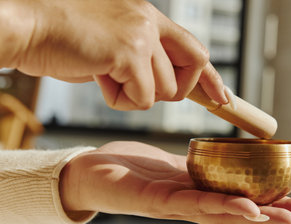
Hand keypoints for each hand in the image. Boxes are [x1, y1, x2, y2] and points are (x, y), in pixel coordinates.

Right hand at [0, 0, 227, 109]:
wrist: (28, 29)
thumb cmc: (64, 40)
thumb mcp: (113, 45)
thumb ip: (142, 58)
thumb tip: (163, 84)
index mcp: (147, 17)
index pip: (194, 47)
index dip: (211, 75)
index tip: (223, 97)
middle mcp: (149, 21)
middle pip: (191, 69)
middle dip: (175, 90)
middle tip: (141, 85)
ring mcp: (140, 35)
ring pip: (165, 91)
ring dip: (135, 95)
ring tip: (104, 74)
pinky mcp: (128, 53)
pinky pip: (142, 99)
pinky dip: (120, 100)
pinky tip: (98, 78)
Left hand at [59, 141, 290, 223]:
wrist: (88, 172)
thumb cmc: (132, 168)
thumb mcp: (172, 165)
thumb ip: (196, 168)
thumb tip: (222, 159)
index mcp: (197, 194)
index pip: (240, 201)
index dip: (271, 204)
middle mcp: (189, 205)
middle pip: (236, 213)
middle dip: (271, 216)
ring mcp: (173, 207)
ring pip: (220, 214)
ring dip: (254, 217)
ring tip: (282, 218)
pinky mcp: (152, 202)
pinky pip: (190, 204)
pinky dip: (220, 206)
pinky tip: (244, 207)